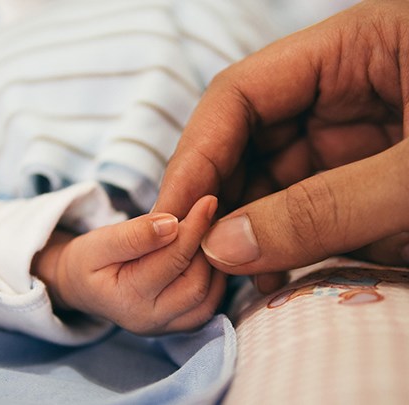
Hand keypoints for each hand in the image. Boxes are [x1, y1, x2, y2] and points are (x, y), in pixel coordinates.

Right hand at [32, 195, 225, 334]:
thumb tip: (172, 224)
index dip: (193, 228)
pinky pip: (209, 306)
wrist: (81, 286)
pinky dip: (214, 279)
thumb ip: (134, 235)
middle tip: (208, 216)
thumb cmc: (88, 260)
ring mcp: (166, 328)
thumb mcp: (100, 242)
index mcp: (127, 299)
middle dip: (206, 248)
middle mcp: (149, 320)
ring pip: (209, 298)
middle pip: (196, 284)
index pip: (172, 260)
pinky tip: (205, 254)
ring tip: (206, 234)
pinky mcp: (178, 326)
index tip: (207, 200)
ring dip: (214, 264)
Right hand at [153, 0, 408, 292]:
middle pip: (248, 141)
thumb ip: (326, 208)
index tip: (171, 215)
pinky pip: (310, 208)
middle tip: (194, 259)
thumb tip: (223, 247)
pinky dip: (285, 244)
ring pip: (273, 180)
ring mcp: (358, 135)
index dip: (195, 155)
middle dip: (217, 200)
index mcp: (355, 49)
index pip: (239, 94)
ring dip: (246, 231)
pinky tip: (270, 276)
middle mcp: (345, 90)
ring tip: (228, 278)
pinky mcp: (370, 178)